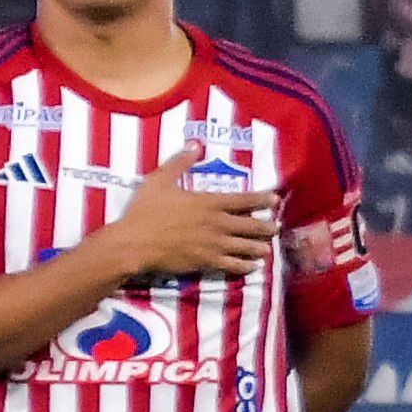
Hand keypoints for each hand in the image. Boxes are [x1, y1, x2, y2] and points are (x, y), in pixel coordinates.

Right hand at [100, 174, 279, 281]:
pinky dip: (246, 266)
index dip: (262, 199)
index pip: (244, 200)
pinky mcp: (206, 263)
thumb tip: (196, 144)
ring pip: (246, 247)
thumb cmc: (144, 211)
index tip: (276, 200)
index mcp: (209, 203)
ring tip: (269, 249)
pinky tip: (253, 267)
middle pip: (251, 226)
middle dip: (267, 227)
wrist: (134, 244)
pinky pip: (233, 266)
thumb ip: (179, 162)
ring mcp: (214, 245)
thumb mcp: (159, 181)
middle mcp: (217, 224)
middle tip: (278, 228)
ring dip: (260, 248)